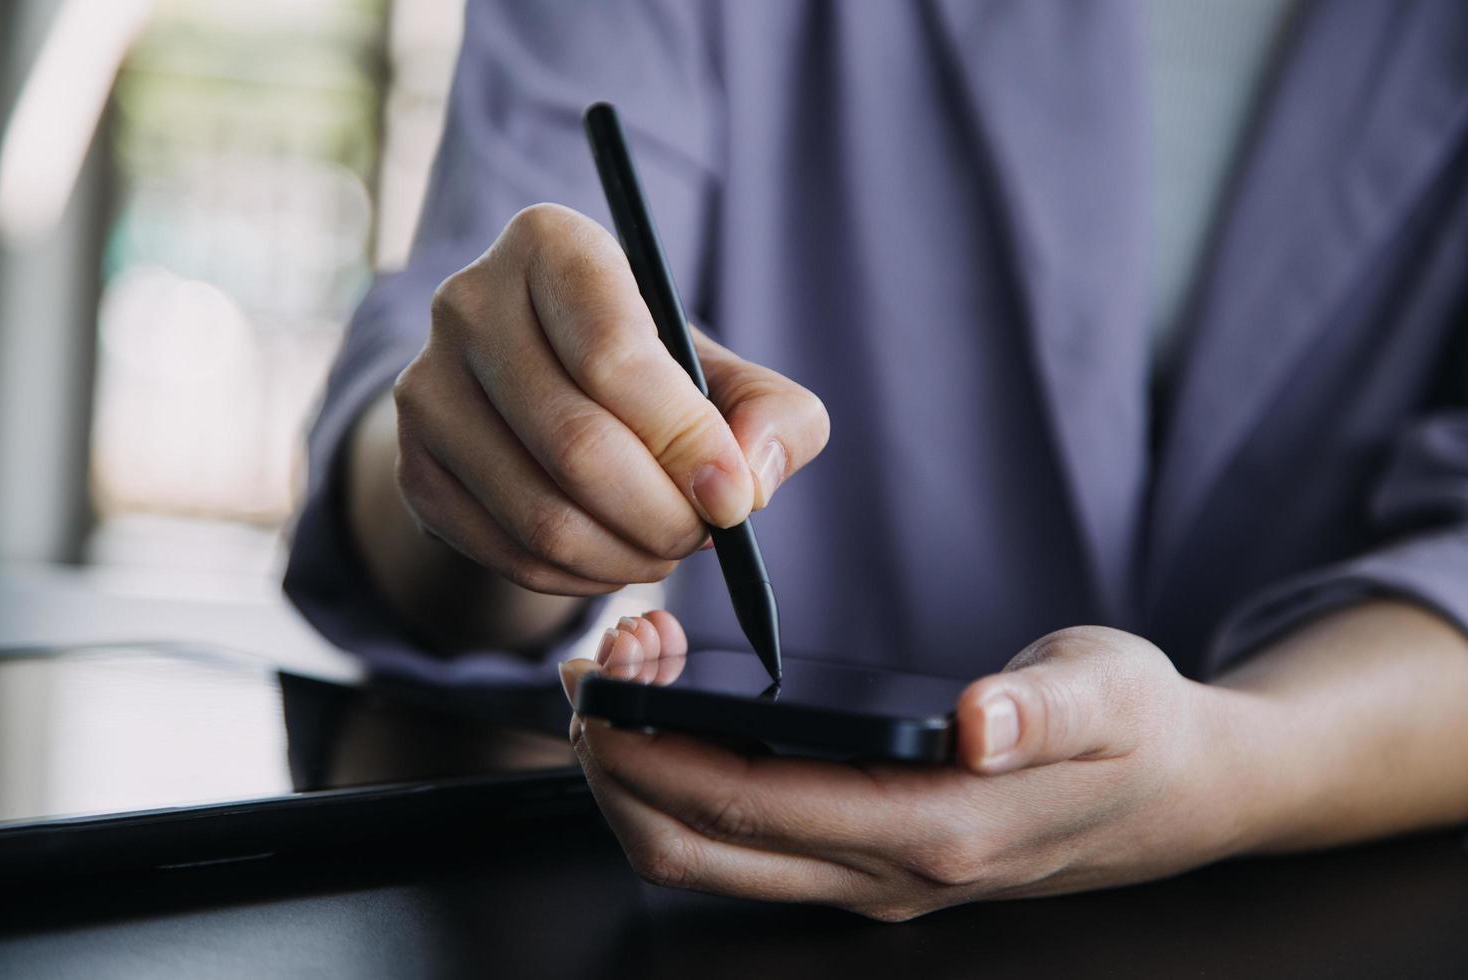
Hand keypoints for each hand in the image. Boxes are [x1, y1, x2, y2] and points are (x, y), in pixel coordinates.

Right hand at [392, 203, 828, 596]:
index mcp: (550, 245)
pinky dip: (580, 577)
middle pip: (576, 443)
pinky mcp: (414, 471)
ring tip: (668, 546)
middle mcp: (467, 302)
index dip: (683, 439)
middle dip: (663, 513)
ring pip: (540, 513)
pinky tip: (615, 557)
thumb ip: (775, 415)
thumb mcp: (728, 375)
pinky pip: (508, 553)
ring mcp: (426, 390)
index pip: (613, 354)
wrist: (541, 399)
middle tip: (706, 532)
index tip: (733, 496)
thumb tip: (750, 479)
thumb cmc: (652, 379)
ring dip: (626, 555)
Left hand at [560, 615, 1249, 920]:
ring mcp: (871, 878)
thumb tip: (980, 722)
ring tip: (618, 693)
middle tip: (587, 679)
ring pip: (706, 860)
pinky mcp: (868, 861)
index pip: (746, 806)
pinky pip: (742, 848)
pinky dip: (683, 794)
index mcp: (933, 827)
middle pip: (696, 850)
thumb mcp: (1110, 692)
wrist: (1181, 795)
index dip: (651, 750)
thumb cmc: (1139, 731)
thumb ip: (1044, 707)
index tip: (600, 685)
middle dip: (614, 771)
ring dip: (638, 786)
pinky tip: (677, 726)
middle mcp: (886, 872)